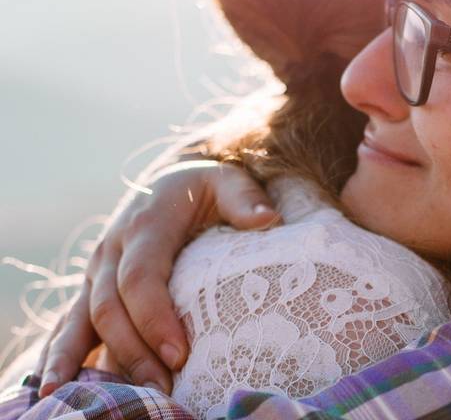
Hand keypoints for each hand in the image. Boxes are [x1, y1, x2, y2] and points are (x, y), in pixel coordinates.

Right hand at [34, 160, 280, 395]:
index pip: (140, 278)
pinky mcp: (90, 288)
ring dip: (75, 362)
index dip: (154, 318)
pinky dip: (58, 355)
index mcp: (144, 226)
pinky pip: (68, 325)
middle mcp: (110, 251)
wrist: (170, 182)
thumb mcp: (227, 181)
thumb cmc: (205, 188)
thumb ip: (245, 199)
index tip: (179, 354)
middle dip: (133, 353)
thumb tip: (268, 219)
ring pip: (77, 320)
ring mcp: (95, 272)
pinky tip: (55, 388)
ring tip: (68, 399)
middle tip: (163, 390)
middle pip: (109, 308)